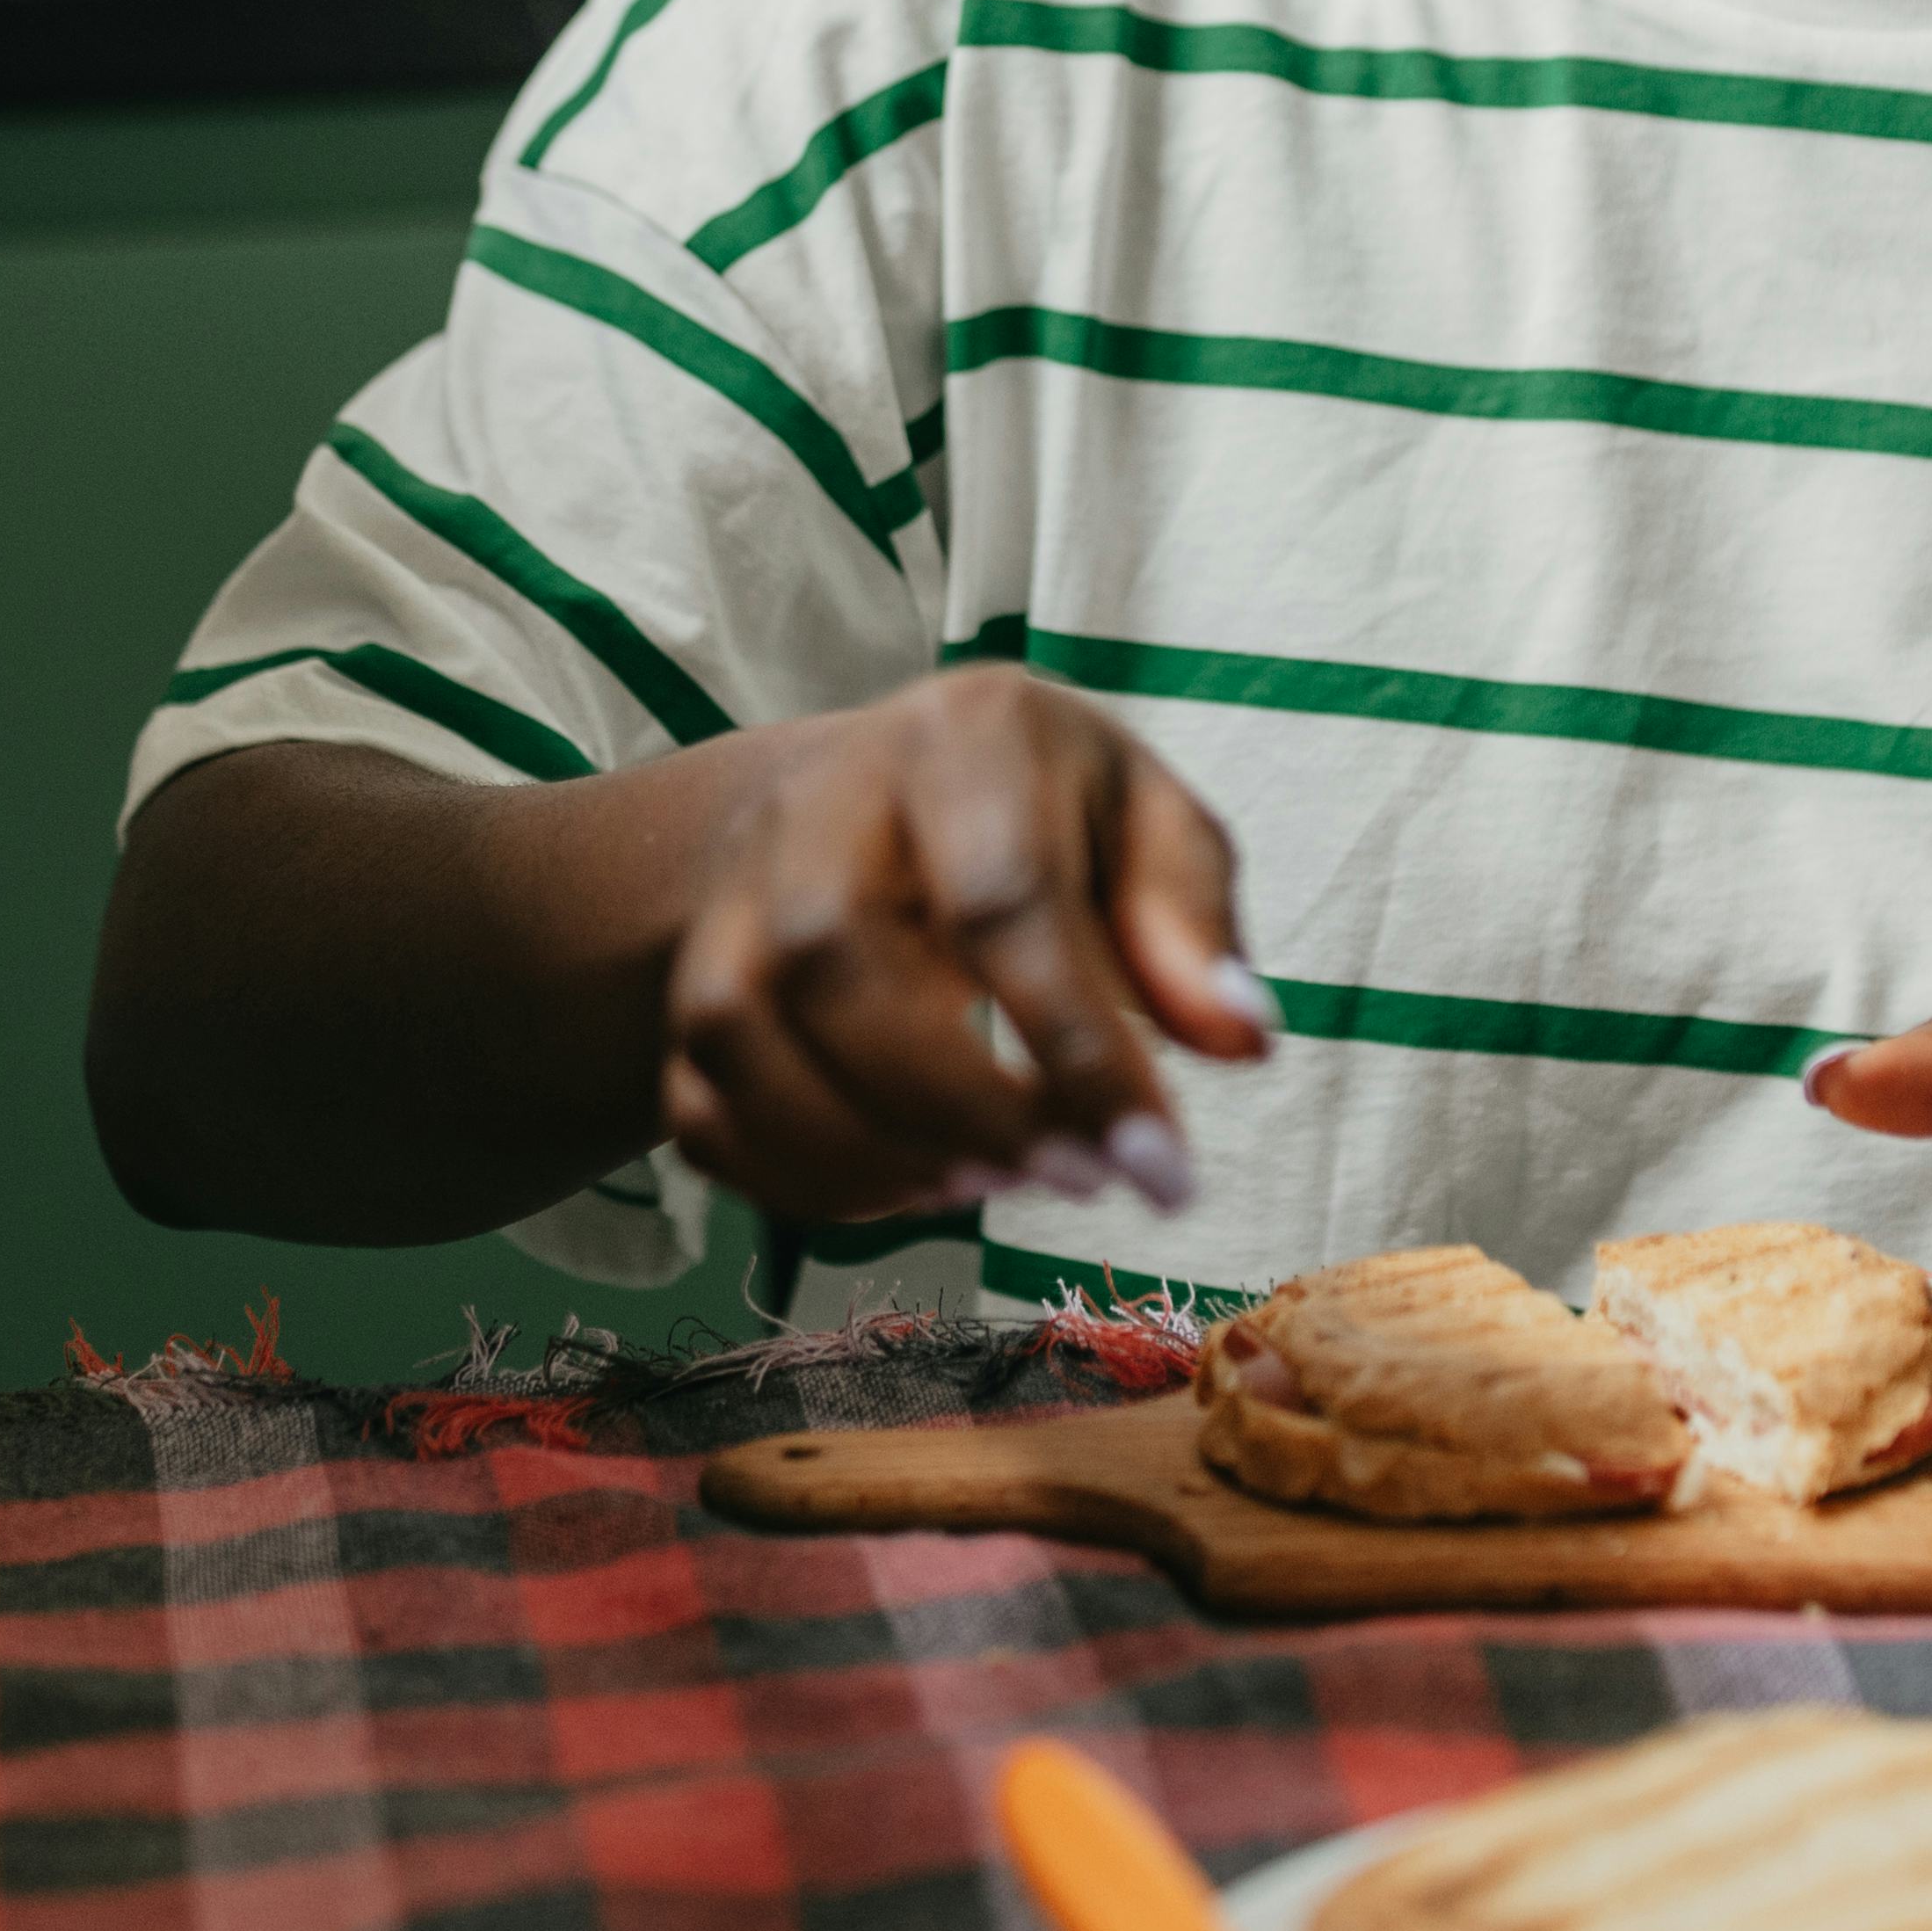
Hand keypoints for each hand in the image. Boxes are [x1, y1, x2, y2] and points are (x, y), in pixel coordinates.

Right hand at [655, 668, 1279, 1221]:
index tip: (1160, 1167)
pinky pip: (700, 1106)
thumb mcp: (1148, 820)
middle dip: (955, 1104)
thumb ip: (1192, 921)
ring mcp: (735, 893)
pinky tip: (908, 1190)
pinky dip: (796, 1178)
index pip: (1002, 898)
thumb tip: (1239, 1037)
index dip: (1080, 1048)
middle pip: (833, 958)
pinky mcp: (692, 981)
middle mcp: (820, 802)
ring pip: (737, 1032)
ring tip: (990, 1187)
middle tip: (1071, 1180)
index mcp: (962, 740)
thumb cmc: (1044, 812)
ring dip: (866, 1148)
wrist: (875, 785)